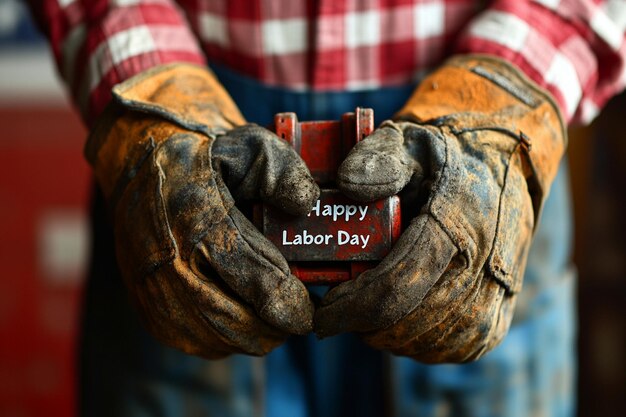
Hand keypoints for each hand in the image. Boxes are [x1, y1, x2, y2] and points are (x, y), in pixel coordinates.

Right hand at [87, 64, 319, 358]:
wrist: (144, 166)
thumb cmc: (206, 158)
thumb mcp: (248, 147)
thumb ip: (281, 171)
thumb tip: (306, 205)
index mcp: (200, 220)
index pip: (255, 280)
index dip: (289, 303)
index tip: (312, 310)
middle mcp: (170, 261)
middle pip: (234, 322)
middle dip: (274, 328)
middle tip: (297, 319)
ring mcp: (154, 289)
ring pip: (214, 338)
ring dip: (250, 336)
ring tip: (271, 318)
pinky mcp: (146, 305)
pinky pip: (192, 341)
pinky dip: (222, 339)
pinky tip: (239, 319)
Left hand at [315, 55, 565, 362]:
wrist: (504, 175)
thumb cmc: (445, 161)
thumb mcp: (409, 143)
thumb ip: (377, 157)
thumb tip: (347, 183)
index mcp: (457, 224)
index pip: (397, 285)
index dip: (351, 307)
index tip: (322, 313)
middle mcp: (483, 268)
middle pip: (406, 322)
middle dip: (362, 322)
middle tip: (340, 308)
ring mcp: (494, 300)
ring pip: (425, 343)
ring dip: (386, 333)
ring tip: (369, 308)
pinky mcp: (496, 321)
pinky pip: (450, 350)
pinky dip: (417, 342)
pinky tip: (401, 317)